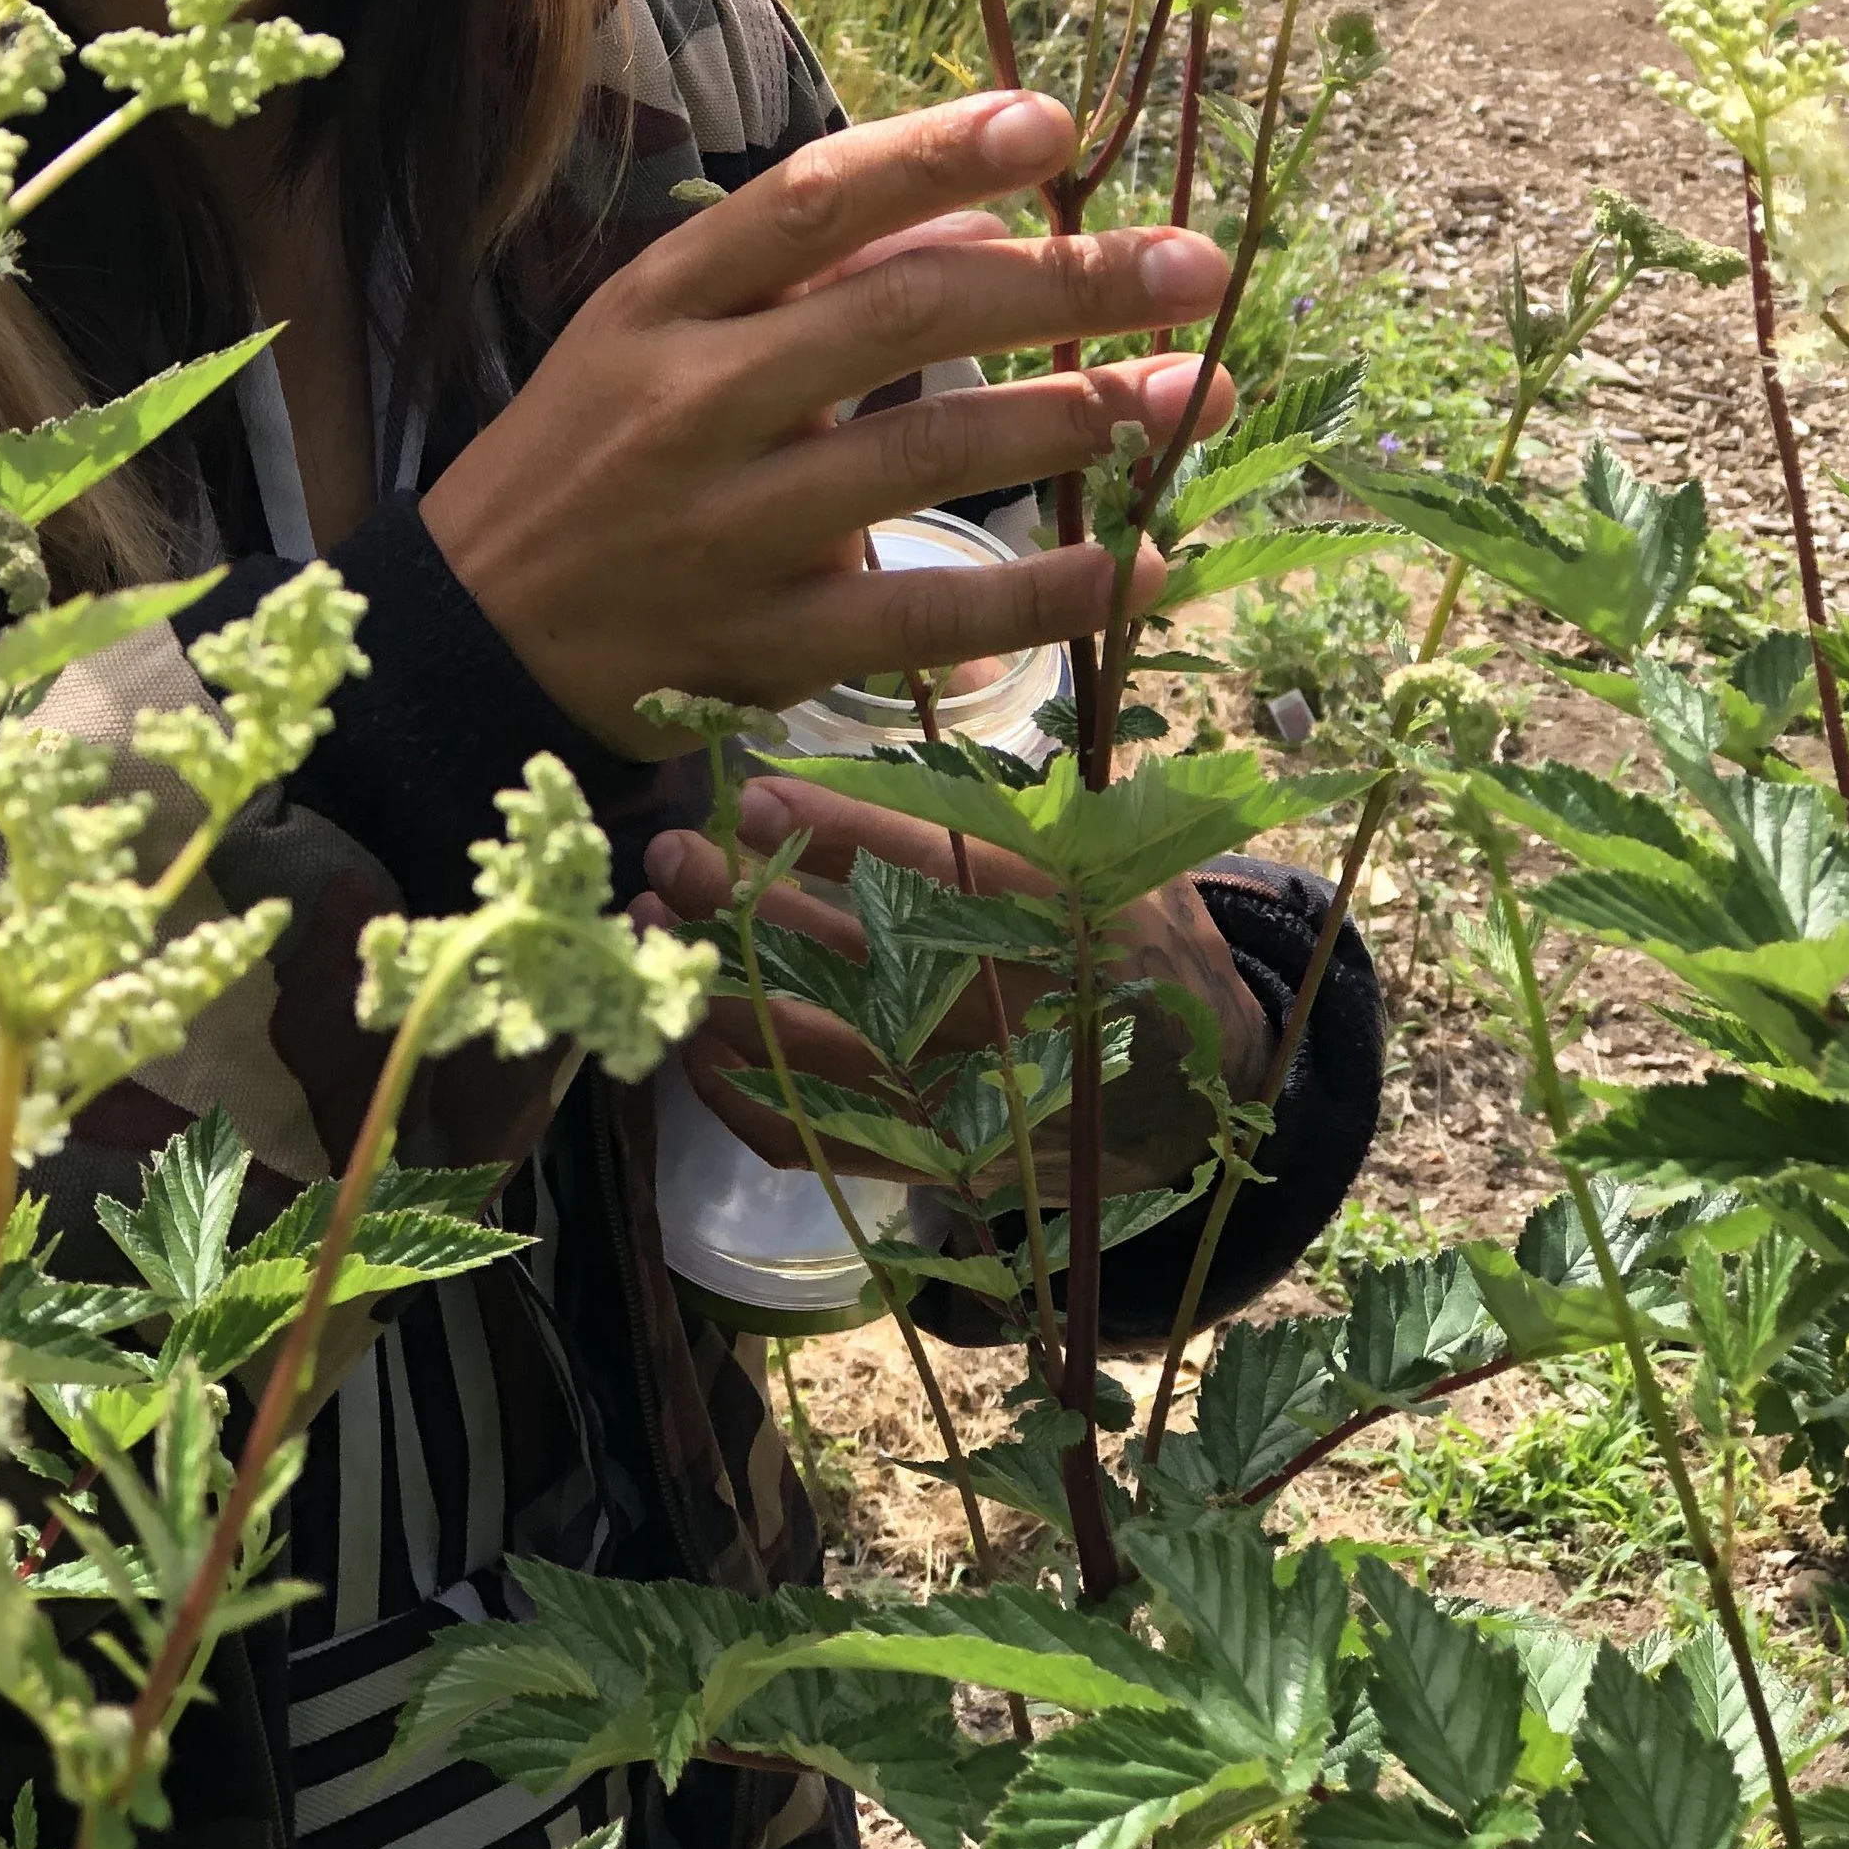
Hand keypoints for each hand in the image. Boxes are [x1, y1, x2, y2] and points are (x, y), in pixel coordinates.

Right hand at [422, 90, 1232, 750]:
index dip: (937, 153)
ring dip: (1077, 418)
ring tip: (1187, 393)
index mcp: (662, 302)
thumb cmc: (589, 459)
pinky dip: (1043, 593)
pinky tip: (1134, 566)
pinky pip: (929, 611)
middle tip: (1194, 266)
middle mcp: (693, 399)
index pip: (810, 198)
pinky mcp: (765, 642)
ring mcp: (729, 526)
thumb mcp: (654, 334)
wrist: (471, 634)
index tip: (1055, 123)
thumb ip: (803, 275)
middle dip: (1063, 284)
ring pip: (925, 453)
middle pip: (900, 316)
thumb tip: (978, 218)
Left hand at [639, 780, 1277, 1197]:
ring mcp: (968, 1102)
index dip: (835, 831)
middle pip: (853, 960)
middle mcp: (1010, 1015)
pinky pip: (814, 1138)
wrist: (1190, 1080)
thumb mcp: (1098, 842)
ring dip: (722, 986)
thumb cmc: (1127, 929)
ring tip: (658, 925)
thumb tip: (929, 685)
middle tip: (673, 854)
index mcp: (1060, 918)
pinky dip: (740, 1092)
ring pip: (818, 1050)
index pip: (933, 870)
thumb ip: (1006, 791)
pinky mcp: (933, 1163)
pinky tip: (691, 1032)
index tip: (755, 793)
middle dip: (748, 905)